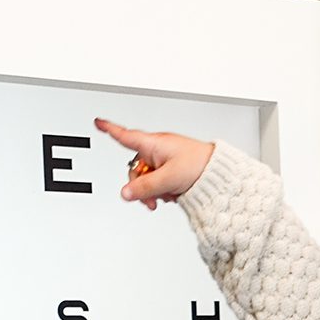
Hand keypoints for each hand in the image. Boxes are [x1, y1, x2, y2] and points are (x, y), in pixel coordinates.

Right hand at [94, 118, 213, 209]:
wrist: (221, 174)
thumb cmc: (200, 165)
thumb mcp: (168, 179)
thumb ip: (144, 188)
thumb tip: (125, 193)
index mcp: (154, 144)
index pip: (126, 135)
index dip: (110, 129)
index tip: (98, 122)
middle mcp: (157, 150)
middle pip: (135, 169)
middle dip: (140, 186)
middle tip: (152, 197)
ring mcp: (164, 160)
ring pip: (145, 179)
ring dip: (152, 191)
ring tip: (167, 195)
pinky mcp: (171, 170)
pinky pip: (157, 182)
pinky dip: (162, 190)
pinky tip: (173, 193)